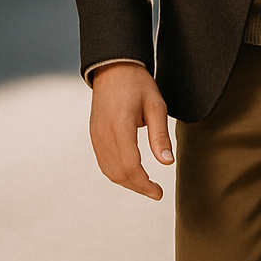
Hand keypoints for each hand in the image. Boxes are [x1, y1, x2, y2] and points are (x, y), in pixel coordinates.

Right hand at [90, 63, 173, 199]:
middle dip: (138, 187)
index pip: (131, 166)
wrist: (113, 67)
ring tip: (146, 184)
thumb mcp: (156, 106)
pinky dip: (117, 173)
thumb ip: (160, 136)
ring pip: (109, 171)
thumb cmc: (138, 84)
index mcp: (120, 127)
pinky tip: (131, 173)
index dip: (145, 184)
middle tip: (155, 192)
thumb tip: (167, 163)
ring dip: (127, 182)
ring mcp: (96, 135)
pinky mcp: (94, 135)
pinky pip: (103, 162)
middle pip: (118, 173)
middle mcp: (104, 134)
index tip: (159, 193)